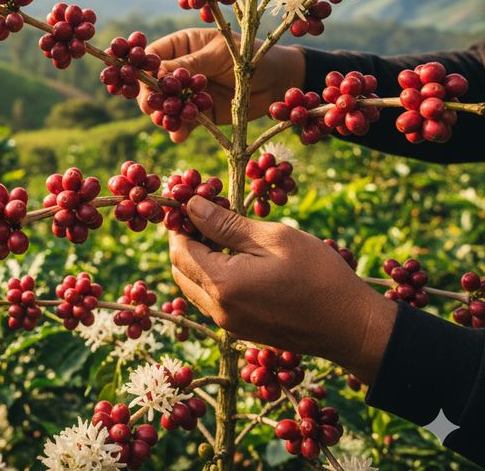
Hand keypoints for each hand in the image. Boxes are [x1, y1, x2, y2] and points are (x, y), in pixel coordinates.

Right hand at [137, 28, 305, 141]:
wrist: (277, 81)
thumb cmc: (248, 56)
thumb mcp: (219, 55)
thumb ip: (190, 64)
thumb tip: (157, 72)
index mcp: (182, 46)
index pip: (152, 57)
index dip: (144, 71)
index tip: (146, 85)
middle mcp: (180, 70)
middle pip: (152, 86)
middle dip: (152, 99)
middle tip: (155, 110)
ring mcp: (187, 94)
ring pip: (164, 107)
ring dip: (164, 116)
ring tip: (170, 124)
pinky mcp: (199, 114)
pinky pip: (182, 123)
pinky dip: (179, 130)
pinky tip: (180, 135)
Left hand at [169, 196, 396, 382]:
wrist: (352, 327)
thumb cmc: (318, 275)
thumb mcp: (273, 238)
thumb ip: (226, 224)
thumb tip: (191, 206)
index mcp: (222, 285)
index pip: (179, 250)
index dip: (180, 223)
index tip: (193, 201)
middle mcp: (218, 310)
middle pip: (180, 269)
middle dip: (185, 239)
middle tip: (208, 213)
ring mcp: (229, 324)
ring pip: (193, 286)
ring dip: (198, 258)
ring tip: (223, 231)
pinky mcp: (241, 330)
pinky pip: (211, 299)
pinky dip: (212, 276)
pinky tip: (236, 256)